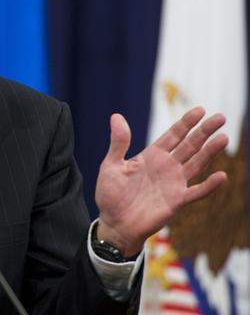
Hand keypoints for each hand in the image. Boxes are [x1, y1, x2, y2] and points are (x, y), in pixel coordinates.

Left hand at [95, 107, 227, 256]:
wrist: (114, 223)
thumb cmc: (110, 194)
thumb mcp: (111, 165)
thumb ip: (118, 143)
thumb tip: (116, 116)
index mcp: (151, 156)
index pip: (172, 135)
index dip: (186, 123)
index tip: (200, 110)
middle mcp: (166, 167)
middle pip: (189, 145)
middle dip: (204, 131)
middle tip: (220, 117)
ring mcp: (174, 183)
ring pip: (197, 163)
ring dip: (210, 152)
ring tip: (224, 138)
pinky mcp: (177, 201)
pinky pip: (196, 192)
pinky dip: (209, 185)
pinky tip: (221, 176)